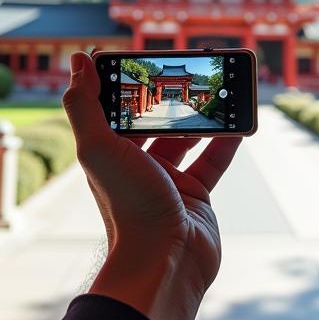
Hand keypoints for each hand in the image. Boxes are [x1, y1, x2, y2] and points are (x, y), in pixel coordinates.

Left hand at [62, 51, 240, 319]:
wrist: (165, 262)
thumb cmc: (128, 206)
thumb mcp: (98, 149)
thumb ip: (84, 104)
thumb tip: (79, 60)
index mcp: (107, 153)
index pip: (117, 107)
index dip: (131, 82)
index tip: (148, 57)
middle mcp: (135, 165)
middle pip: (154, 119)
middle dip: (171, 94)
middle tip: (192, 66)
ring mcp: (167, 181)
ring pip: (187, 137)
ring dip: (202, 113)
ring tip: (218, 87)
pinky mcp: (196, 195)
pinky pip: (214, 160)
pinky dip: (227, 139)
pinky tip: (239, 120)